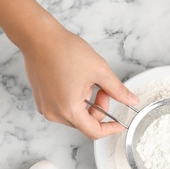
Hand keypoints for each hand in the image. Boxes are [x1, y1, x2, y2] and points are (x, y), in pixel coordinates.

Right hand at [20, 25, 138, 139]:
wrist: (39, 37)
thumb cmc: (63, 50)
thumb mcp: (100, 71)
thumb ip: (118, 90)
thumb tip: (130, 100)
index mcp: (69, 110)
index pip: (94, 132)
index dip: (111, 129)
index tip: (119, 124)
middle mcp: (54, 113)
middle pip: (85, 123)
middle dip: (99, 109)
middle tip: (104, 89)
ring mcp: (46, 107)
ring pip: (76, 115)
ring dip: (87, 104)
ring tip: (88, 82)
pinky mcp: (42, 100)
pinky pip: (64, 108)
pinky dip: (75, 100)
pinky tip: (77, 82)